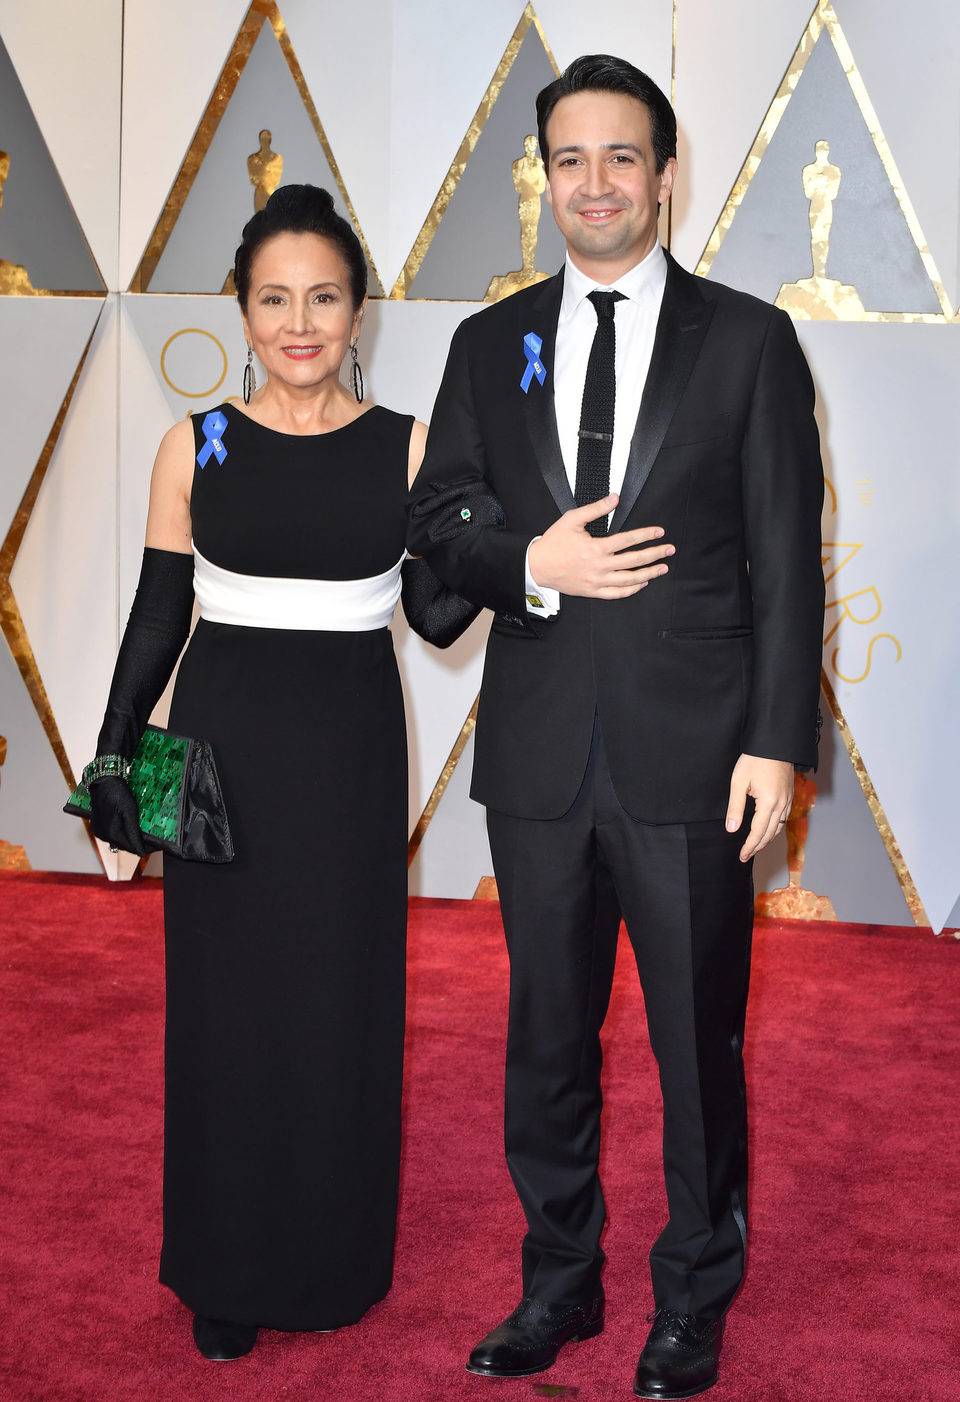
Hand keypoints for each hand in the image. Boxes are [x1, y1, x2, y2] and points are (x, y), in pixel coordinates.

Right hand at [89, 776, 147, 856]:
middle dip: (139, 843)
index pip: (131, 848)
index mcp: (110, 833)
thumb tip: (141, 852)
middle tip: (154, 839)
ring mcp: (99, 831)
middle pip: (126, 846)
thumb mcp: (129, 811)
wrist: (102, 780)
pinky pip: (114, 834)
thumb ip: (134, 833)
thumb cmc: (116, 792)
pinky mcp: (99, 826)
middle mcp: (103, 835)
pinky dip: (124, 833)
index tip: (158, 846)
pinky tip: (131, 827)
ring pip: (120, 841)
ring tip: (145, 833)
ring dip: (132, 839)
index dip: (146, 848)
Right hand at [528, 495, 673, 597]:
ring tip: (662, 568)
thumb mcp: (572, 519)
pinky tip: (642, 584)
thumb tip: (614, 498)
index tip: (659, 532)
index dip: (647, 535)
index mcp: (596, 548)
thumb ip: (595, 509)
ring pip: (629, 579)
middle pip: (634, 560)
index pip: (628, 540)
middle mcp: (599, 566)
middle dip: (655, 554)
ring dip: (649, 573)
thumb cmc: (553, 542)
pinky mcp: (592, 591)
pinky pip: (616, 594)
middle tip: (669, 550)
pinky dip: (631, 590)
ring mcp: (597, 581)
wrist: (536, 566)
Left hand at [725, 755, 793, 861]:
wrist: (774, 743)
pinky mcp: (789, 795)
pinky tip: (767, 830)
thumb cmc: (754, 760)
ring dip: (767, 839)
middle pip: (770, 834)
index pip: (758, 832)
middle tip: (746, 856)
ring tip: (755, 847)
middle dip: (758, 847)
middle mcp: (782, 804)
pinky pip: (783, 818)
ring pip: (779, 827)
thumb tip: (731, 829)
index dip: (750, 846)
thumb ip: (735, 808)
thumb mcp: (738, 783)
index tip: (742, 856)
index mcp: (768, 803)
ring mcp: (788, 800)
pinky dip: (775, 829)